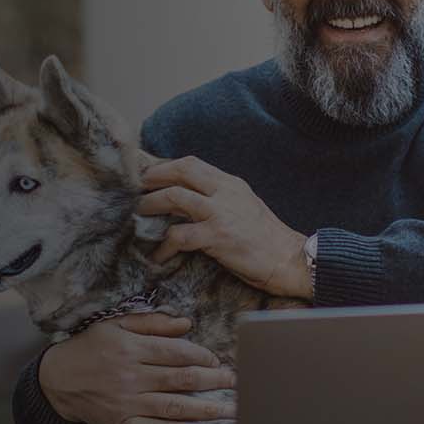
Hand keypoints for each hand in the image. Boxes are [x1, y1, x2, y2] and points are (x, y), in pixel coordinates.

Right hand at [38, 312, 236, 423]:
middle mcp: (131, 376)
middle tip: (237, 383)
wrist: (55, 380)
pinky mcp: (121, 422)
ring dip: (206, 408)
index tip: (218, 359)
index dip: (202, 355)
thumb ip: (151, 323)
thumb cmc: (89, 348)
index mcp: (130, 349)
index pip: (175, 352)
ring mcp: (127, 402)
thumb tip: (186, 324)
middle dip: (214, 381)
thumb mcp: (115, 325)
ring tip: (231, 409)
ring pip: (174, 406)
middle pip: (181, 379)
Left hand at [138, 156, 311, 298]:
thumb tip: (188, 198)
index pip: (192, 163)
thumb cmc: (266, 239)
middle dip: (153, 176)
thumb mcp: (243, 207)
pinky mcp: (218, 237)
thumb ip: (219, 198)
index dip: (165, 166)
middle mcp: (225, 192)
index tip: (146, 174)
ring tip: (136, 214)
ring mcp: (221, 213)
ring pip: (175, 197)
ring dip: (150, 204)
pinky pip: (180, 236)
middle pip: (181, 170)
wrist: (290, 259)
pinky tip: (158, 255)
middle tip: (134, 187)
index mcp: (231, 183)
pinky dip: (164, 246)